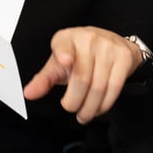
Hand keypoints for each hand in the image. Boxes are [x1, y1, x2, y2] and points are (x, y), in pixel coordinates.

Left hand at [23, 26, 142, 122]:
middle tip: (72, 108)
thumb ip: (44, 79)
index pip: (63, 46)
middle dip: (74, 102)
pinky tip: (99, 108)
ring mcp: (108, 46)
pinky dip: (105, 103)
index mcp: (67, 38)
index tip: (64, 61)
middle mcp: (88, 38)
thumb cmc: (80, 56)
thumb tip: (29, 94)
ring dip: (90, 108)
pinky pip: (114, 87)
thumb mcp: (59, 64)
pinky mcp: (123, 57)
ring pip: (98, 86)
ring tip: (84, 115)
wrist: (112, 44)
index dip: (64, 54)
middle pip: (81, 78)